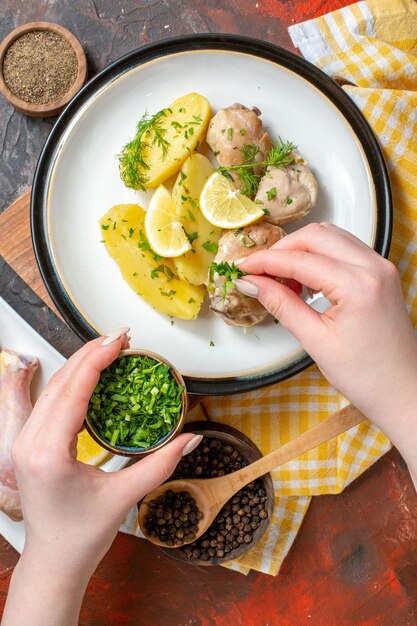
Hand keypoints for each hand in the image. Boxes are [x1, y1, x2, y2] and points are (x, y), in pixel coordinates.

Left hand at [3, 331, 199, 625]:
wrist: (54, 561)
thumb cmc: (82, 536)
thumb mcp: (124, 497)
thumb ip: (160, 464)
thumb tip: (192, 438)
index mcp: (48, 453)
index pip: (73, 391)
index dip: (96, 360)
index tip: (119, 341)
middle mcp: (29, 442)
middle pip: (60, 382)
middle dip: (90, 354)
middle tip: (121, 338)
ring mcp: (24, 442)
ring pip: (51, 389)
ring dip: (80, 365)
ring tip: (109, 349)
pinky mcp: (28, 443)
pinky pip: (49, 402)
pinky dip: (71, 383)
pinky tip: (91, 374)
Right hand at [236, 223, 416, 484]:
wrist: (403, 390)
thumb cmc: (366, 376)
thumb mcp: (316, 341)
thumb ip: (282, 305)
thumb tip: (252, 283)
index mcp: (357, 285)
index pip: (299, 259)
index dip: (265, 261)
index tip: (241, 268)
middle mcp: (373, 267)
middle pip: (315, 236)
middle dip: (281, 250)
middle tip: (257, 272)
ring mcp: (381, 266)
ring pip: (330, 236)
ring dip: (300, 250)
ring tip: (279, 279)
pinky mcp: (382, 273)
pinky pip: (344, 249)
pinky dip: (319, 256)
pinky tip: (304, 280)